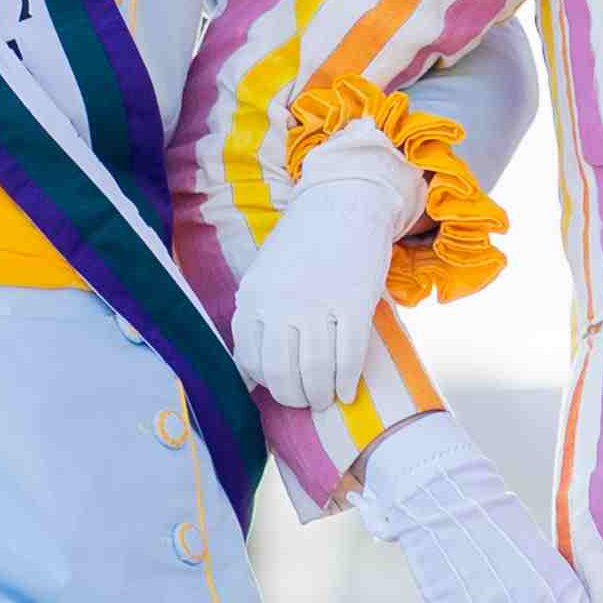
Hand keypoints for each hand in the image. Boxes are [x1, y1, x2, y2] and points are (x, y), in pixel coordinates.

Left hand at [232, 126, 425, 405]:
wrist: (343, 202)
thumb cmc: (304, 244)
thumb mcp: (265, 275)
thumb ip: (255, 317)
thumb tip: (249, 377)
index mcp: (252, 297)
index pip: (249, 361)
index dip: (265, 382)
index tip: (279, 385)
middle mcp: (279, 304)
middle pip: (281, 373)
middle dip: (294, 397)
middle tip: (305, 400)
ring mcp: (317, 305)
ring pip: (314, 372)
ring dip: (320, 395)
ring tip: (326, 399)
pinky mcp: (353, 304)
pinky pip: (348, 357)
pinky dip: (347, 381)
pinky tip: (348, 390)